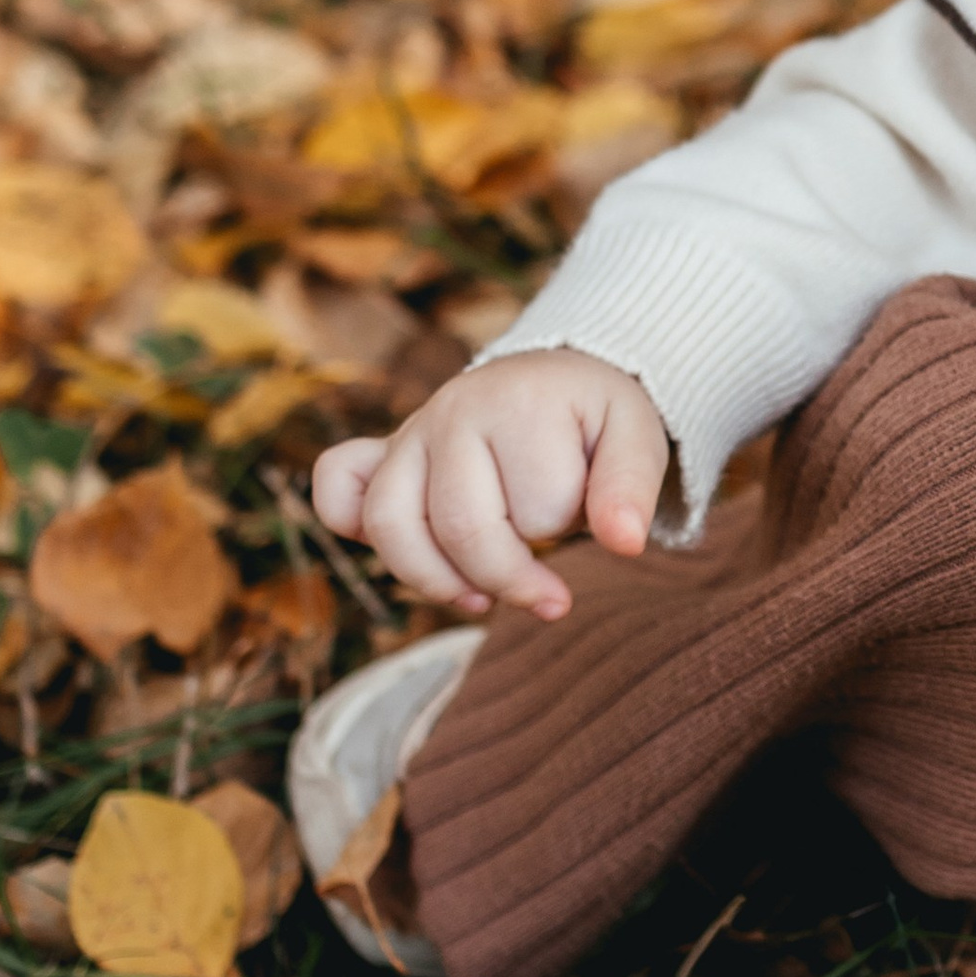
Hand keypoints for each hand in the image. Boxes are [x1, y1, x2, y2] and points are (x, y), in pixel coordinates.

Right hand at [313, 350, 667, 622]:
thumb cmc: (596, 418)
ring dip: (437, 580)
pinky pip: (338, 486)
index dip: (570, 529)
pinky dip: (348, 523)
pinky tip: (408, 553)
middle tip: (553, 598)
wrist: (559, 375)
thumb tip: (625, 545)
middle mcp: (450, 409)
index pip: (537, 508)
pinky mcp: (386, 452)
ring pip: (390, 525)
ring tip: (482, 601)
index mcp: (518, 402)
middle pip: (460, 527)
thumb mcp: (637, 438)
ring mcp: (411, 431)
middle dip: (511, 578)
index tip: (595, 524)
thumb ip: (632, 488)